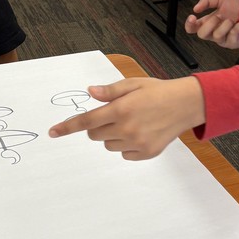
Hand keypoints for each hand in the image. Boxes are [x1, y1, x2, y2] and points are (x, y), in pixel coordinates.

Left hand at [48, 76, 204, 160]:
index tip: (53, 132)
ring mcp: (136, 143)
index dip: (67, 127)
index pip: (86, 121)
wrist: (186, 105)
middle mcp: (126, 128)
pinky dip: (126, 145)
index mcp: (120, 109)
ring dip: (112, 135)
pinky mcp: (146, 153)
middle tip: (115, 114)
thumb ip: (109, 91)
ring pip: (108, 145)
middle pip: (94, 134)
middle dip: (98, 125)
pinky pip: (124, 154)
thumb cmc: (158, 91)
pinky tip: (140, 133)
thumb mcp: (133, 84)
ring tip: (132, 122)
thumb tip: (90, 92)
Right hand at [185, 0, 238, 48]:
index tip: (192, 17)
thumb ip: (207, 1)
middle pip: (201, 34)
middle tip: (219, 16)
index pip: (192, 28)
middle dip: (210, 23)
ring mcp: (223, 39)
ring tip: (232, 20)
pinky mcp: (233, 43)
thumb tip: (195, 8)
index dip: (189, 25)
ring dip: (226, 25)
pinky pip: (231, 37)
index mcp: (208, 23)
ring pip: (217, 36)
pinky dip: (238, 28)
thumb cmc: (238, 6)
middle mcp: (213, 32)